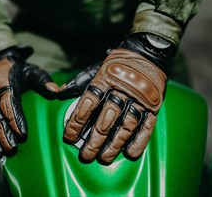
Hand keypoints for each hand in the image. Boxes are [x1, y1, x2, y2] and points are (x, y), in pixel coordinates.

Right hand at [0, 46, 58, 156]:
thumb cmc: (19, 70)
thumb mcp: (33, 71)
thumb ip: (44, 81)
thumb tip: (56, 92)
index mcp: (4, 82)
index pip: (9, 103)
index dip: (15, 120)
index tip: (22, 135)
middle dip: (4, 134)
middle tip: (12, 149)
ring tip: (0, 154)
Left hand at [61, 34, 172, 164]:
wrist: (146, 53)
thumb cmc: (116, 64)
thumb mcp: (95, 69)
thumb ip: (78, 83)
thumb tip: (57, 92)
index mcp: (104, 80)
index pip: (88, 104)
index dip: (77, 122)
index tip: (70, 137)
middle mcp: (121, 90)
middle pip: (107, 119)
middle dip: (95, 140)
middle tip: (86, 155)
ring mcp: (139, 98)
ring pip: (126, 125)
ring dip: (114, 144)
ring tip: (104, 158)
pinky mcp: (153, 105)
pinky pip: (147, 125)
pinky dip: (139, 140)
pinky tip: (129, 153)